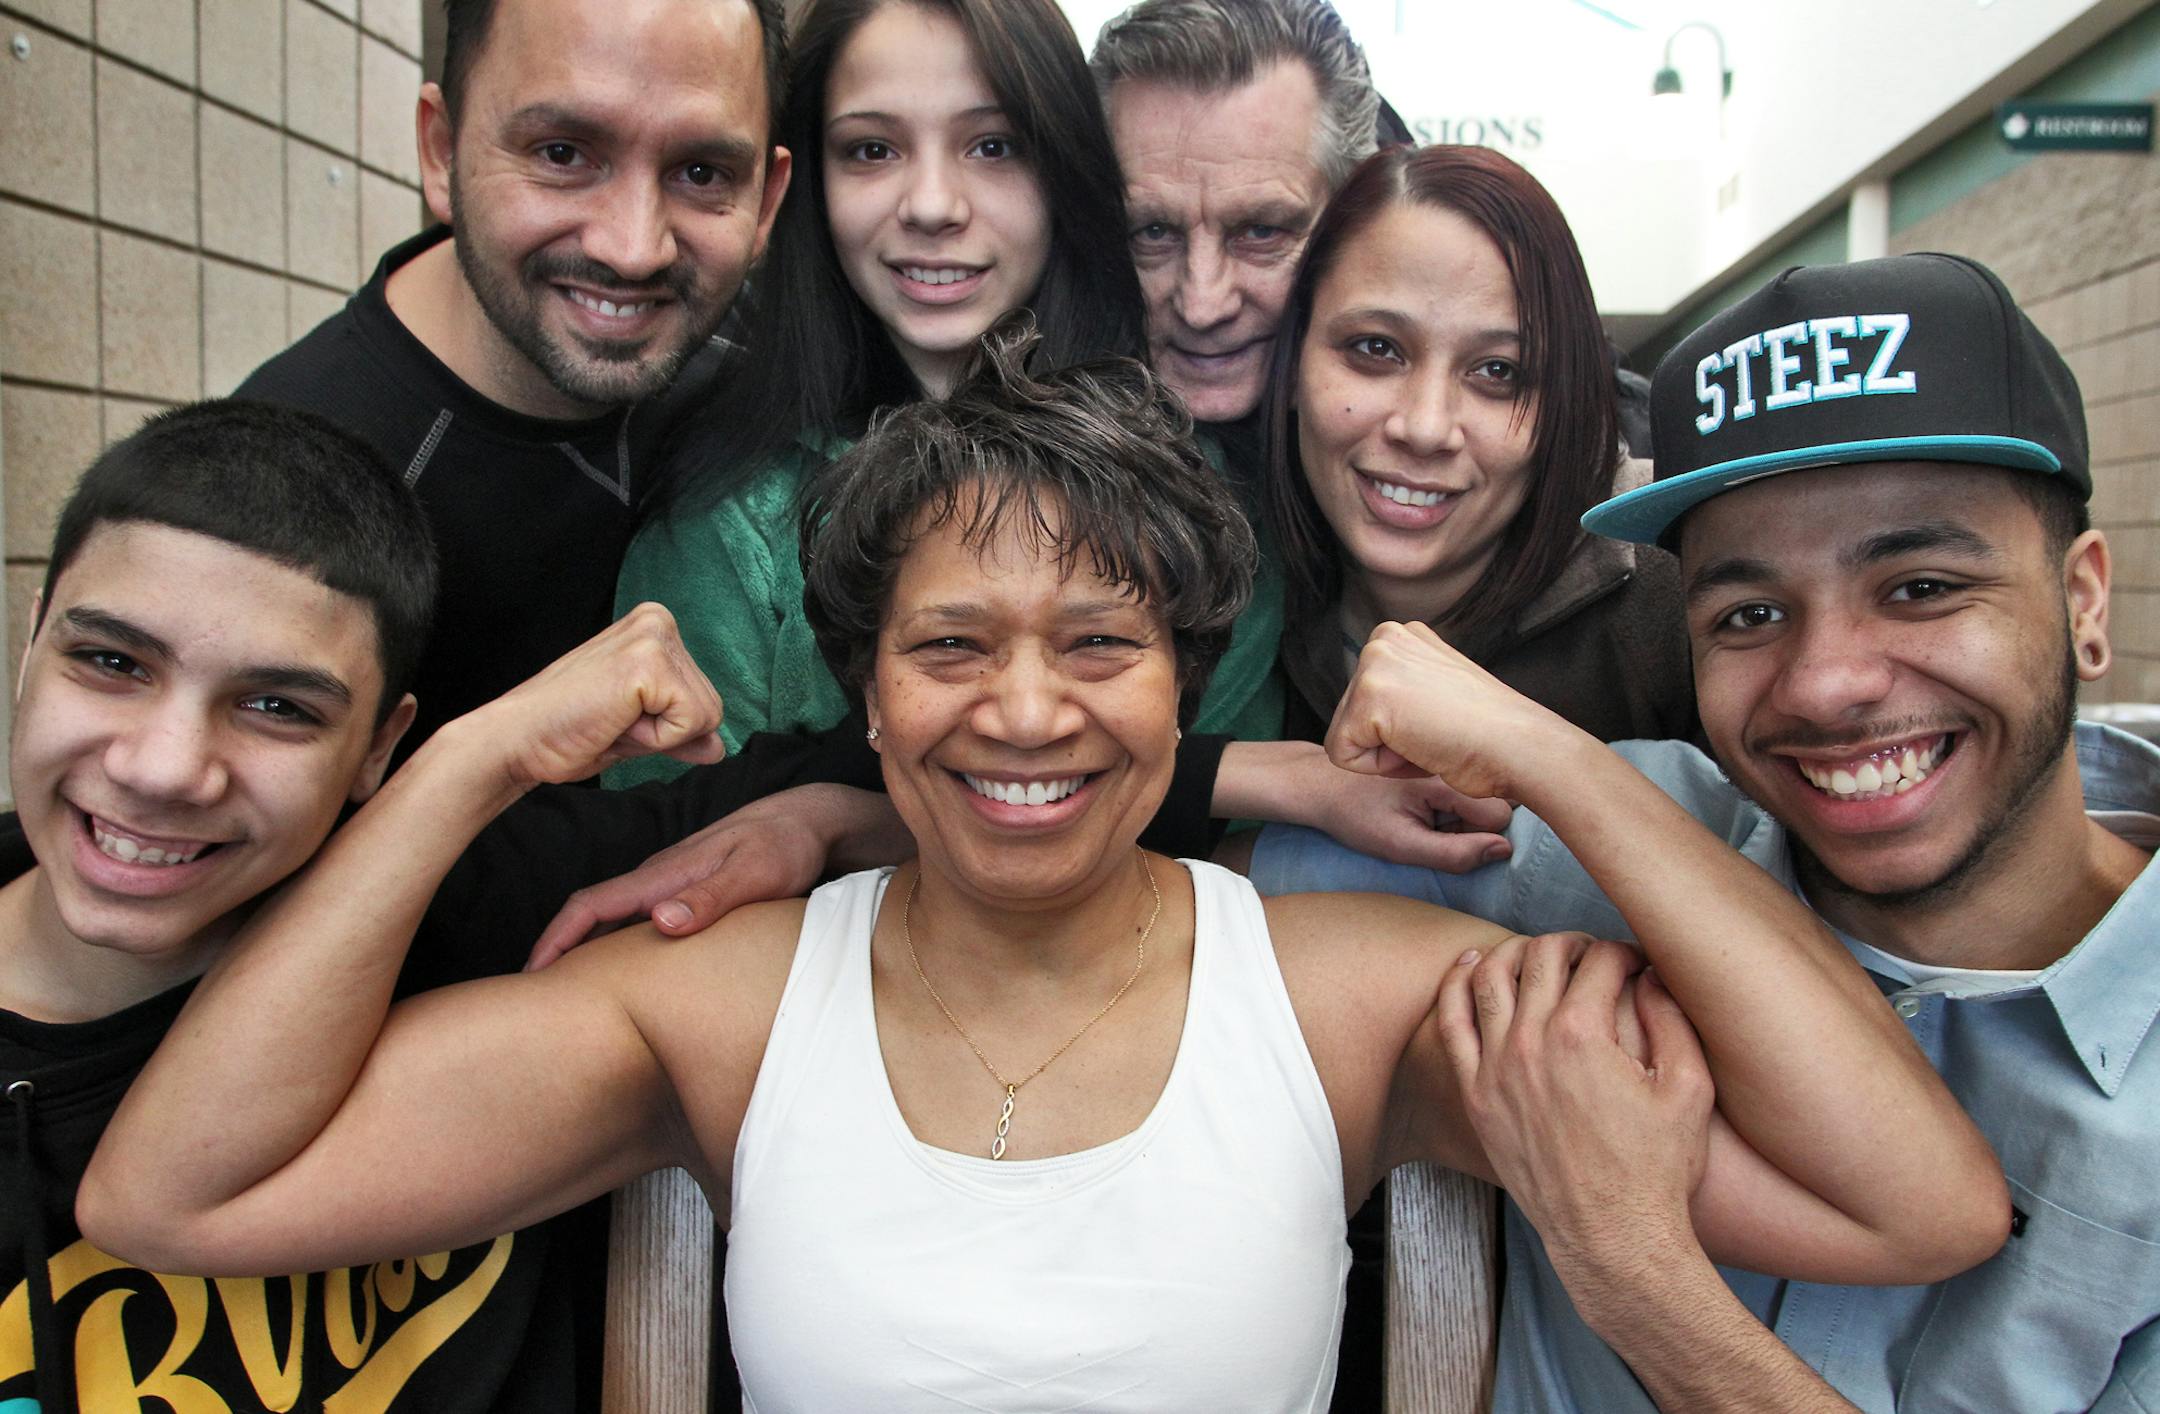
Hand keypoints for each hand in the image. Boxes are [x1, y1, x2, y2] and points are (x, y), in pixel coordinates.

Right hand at [455, 603, 725, 791]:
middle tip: (611, 721)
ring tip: (610, 720)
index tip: (617, 718)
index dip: (666, 727)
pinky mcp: (649, 663)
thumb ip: (682, 732)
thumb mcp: (639, 731)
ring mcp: (654, 637)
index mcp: (655, 627)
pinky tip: (613, 721)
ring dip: (659, 735)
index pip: (704, 697)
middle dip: (666, 731)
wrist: (518, 740)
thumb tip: (720, 747)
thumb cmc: (568, 732)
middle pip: (712, 705)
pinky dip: (655, 738)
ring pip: (706, 715)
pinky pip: (690, 722)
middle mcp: (658, 620)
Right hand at [526, 785, 909, 967]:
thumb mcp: (756, 872)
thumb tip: (660, 922)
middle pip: (592, 917)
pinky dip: (620, 948)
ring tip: (571, 1000)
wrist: (809, 820)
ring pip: (614, 922)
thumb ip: (711, 897)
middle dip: (559, 954)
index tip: (529, 976)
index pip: (591, 905)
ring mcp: (671, 888)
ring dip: (588, 953)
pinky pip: (639, 923)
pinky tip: (627, 976)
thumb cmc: (785, 846)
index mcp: (663, 875)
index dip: (556, 940)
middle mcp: (658, 881)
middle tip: (538, 1005)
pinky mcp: (687, 896)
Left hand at [1307, 760, 1512, 872]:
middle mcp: (1451, 760)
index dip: (1480, 837)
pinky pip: (1467, 786)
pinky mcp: (1438, 760)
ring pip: (1483, 795)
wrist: (1320, 783)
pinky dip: (1451, 803)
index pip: (1501, 815)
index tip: (1445, 840)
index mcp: (1444, 778)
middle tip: (1432, 828)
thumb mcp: (1401, 845)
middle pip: (1497, 802)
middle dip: (1473, 825)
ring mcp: (1446, 757)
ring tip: (1421, 814)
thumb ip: (1454, 853)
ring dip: (1461, 814)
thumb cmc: (1356, 815)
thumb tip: (1504, 850)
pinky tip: (1420, 805)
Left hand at [1324, 621, 1574, 799]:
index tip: (1439, 724)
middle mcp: (1383, 638)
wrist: (1520, 747)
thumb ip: (1408, 685)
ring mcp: (1375, 663)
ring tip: (1432, 739)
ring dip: (1386, 755)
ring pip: (1345, 737)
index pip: (1362, 701)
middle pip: (1348, 717)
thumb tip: (1386, 701)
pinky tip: (1422, 747)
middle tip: (1437, 735)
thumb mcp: (1438, 688)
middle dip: (1387, 742)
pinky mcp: (1369, 696)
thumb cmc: (1489, 733)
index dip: (1396, 730)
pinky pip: (1343, 754)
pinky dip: (1381, 768)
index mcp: (1400, 634)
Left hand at [1436, 934, 1714, 1274]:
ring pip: (1491, 977)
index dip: (1625, 954)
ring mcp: (1495, 1068)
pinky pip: (1452, 1022)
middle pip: (1543, 957)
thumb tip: (1654, 972)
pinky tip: (1472, 964)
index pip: (1600, 960)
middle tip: (1594, 957)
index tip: (1636, 966)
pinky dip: (1458, 984)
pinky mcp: (1476, 1094)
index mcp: (1585, 1035)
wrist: (1612, 1236)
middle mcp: (1531, 1042)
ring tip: (1542, 955)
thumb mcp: (1690, 1089)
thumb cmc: (1657, 1169)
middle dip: (1574, 944)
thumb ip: (1673, 1018)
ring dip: (1518, 952)